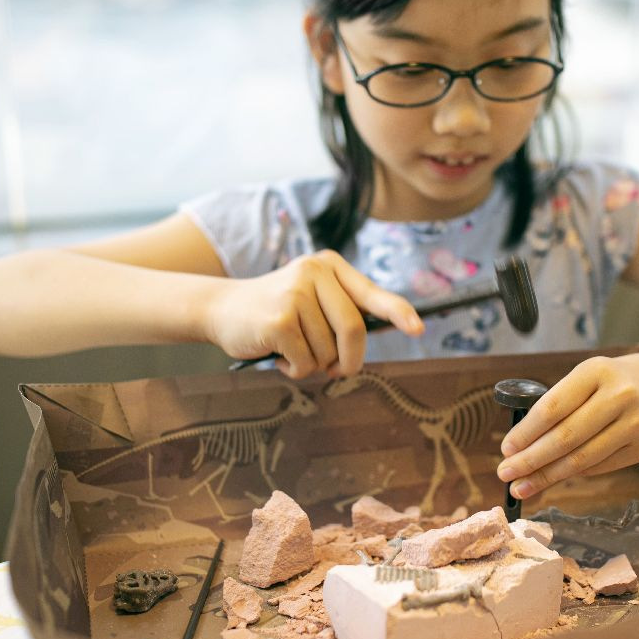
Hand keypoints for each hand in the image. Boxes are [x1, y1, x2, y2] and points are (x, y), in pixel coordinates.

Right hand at [203, 250, 422, 376]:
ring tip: (291, 352)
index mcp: (329, 266)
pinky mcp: (280, 318)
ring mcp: (296, 293)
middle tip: (337, 372)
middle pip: (354, 329)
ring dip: (313, 365)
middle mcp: (314, 272)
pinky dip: (295, 370)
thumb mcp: (310, 301)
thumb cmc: (274, 312)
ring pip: (328, 351)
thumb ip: (339, 314)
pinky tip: (278, 356)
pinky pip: (306, 362)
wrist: (221, 310)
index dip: (398, 312)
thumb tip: (371, 345)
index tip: (418, 328)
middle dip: (349, 360)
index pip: (371, 293)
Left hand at [496, 349, 638, 497]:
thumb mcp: (592, 375)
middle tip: (505, 474)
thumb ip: (563, 403)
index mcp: (597, 371)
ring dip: (547, 476)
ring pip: (582, 459)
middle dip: (530, 460)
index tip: (506, 449)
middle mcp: (619, 397)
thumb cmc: (621, 379)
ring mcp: (635, 425)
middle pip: (565, 438)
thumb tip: (523, 443)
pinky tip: (554, 477)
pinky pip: (599, 467)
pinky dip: (573, 474)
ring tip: (522, 485)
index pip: (552, 407)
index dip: (526, 433)